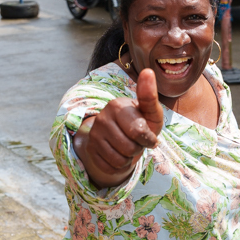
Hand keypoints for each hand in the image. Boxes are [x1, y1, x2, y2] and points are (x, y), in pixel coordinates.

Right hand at [76, 68, 163, 187]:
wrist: (120, 135)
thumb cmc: (141, 122)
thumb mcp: (150, 112)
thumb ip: (150, 96)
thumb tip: (148, 71)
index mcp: (117, 105)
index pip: (138, 132)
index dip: (149, 140)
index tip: (149, 136)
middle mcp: (101, 118)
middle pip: (129, 148)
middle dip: (138, 148)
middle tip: (136, 141)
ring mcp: (93, 135)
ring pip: (119, 160)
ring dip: (129, 158)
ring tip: (128, 146)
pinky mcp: (90, 150)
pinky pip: (110, 167)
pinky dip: (119, 166)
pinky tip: (118, 154)